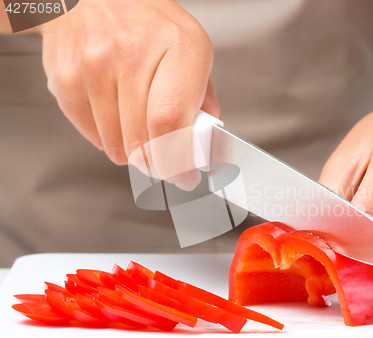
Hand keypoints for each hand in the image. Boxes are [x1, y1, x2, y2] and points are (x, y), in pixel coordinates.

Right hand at [40, 0, 219, 187]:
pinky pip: (93, 137)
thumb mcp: (191, 49)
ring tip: (139, 123)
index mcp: (178, 46)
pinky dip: (110, 138)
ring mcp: (93, 67)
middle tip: (165, 160)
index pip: (171, 121)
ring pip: (118, 147)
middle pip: (143, 142)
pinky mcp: (66, 81)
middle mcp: (131, 53)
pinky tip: (116, 113)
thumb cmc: (149, 25)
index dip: (179, 160)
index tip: (185, 176)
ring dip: (133, 150)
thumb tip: (205, 144)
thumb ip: (203, 98)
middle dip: (159, 163)